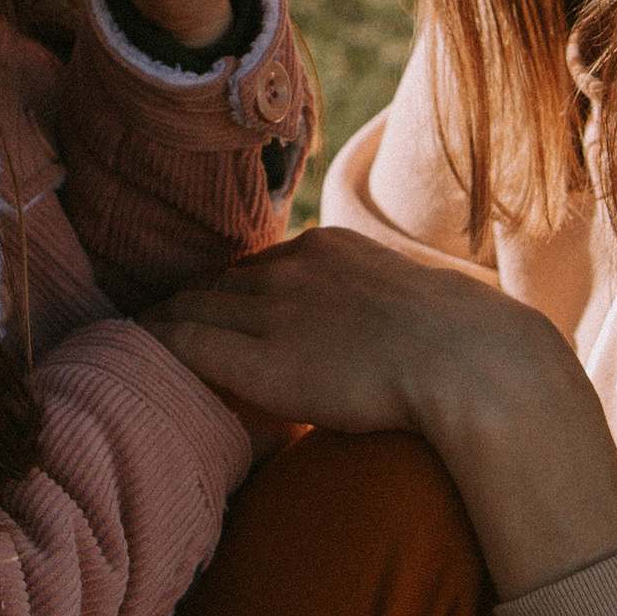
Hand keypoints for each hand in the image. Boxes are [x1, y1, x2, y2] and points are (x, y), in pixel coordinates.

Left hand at [148, 227, 616, 597]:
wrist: (481, 368)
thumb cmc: (482, 345)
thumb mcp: (437, 296)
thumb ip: (406, 298)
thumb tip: (426, 314)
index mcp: (337, 246)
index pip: (267, 263)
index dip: (239, 288)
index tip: (224, 307)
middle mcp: (295, 267)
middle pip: (221, 279)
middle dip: (192, 298)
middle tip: (163, 318)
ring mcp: (274, 309)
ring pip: (193, 304)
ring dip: (166, 318)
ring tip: (141, 336)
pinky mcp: (258, 357)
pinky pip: (183, 340)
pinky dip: (155, 342)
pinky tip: (134, 352)